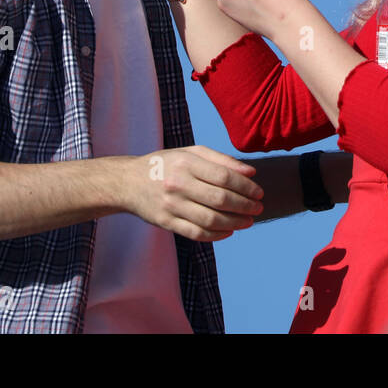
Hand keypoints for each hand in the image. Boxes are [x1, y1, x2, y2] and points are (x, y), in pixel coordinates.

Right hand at [122, 145, 262, 242]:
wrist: (128, 182)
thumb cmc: (167, 164)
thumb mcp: (191, 153)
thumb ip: (222, 160)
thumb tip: (251, 172)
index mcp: (186, 163)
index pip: (224, 177)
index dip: (246, 187)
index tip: (259, 192)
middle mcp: (178, 184)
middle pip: (220, 199)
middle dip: (245, 206)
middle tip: (258, 208)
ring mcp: (171, 205)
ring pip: (210, 219)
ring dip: (235, 223)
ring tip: (248, 221)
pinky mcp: (166, 223)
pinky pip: (196, 233)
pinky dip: (216, 234)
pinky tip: (229, 231)